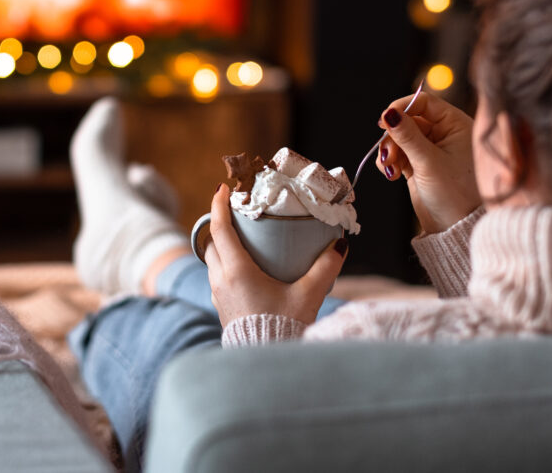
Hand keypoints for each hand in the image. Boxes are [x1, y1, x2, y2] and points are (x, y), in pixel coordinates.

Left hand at [204, 184, 348, 326]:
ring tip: (244, 239)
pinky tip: (248, 270)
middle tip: (239, 213)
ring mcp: (218, 296)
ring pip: (213, 261)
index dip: (218, 205)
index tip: (223, 188)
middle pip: (212, 242)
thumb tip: (339, 245)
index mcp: (236, 271)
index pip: (219, 229)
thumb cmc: (284, 328)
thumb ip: (325, 268)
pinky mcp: (222, 309)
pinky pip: (218, 278)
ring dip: (223, 246)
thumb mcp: (308, 296)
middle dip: (221, 224)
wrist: (266, 363)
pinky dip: (227, 265)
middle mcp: (221, 280)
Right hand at [376, 91, 480, 233]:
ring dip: (390, 151)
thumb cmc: (455, 194)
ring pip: (400, 138)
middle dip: (394, 137)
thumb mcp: (428, 161)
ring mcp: (431, 150)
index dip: (403, 108)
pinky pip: (398, 153)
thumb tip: (389, 114)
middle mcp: (445, 134)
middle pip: (408, 121)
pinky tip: (392, 175)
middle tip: (388, 154)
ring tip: (391, 170)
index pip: (425, 103)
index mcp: (456, 125)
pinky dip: (391, 162)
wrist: (456, 228)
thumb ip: (407, 135)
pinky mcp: (419, 165)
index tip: (385, 119)